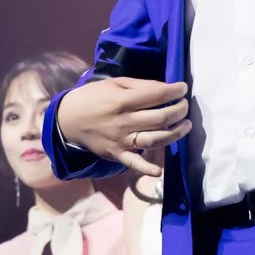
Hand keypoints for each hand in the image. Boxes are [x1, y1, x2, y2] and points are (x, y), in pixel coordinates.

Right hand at [56, 77, 190, 176]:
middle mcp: (124, 122)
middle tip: (185, 105)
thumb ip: (140, 86)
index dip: (175, 91)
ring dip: (175, 134)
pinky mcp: (117, 154)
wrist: (67, 119)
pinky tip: (159, 170)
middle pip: (160, 118)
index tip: (184, 88)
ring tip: (186, 125)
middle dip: (179, 110)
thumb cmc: (92, 97)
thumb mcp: (114, 83)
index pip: (157, 96)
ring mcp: (121, 140)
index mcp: (123, 101)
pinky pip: (134, 163)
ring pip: (155, 139)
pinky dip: (146, 169)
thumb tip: (165, 88)